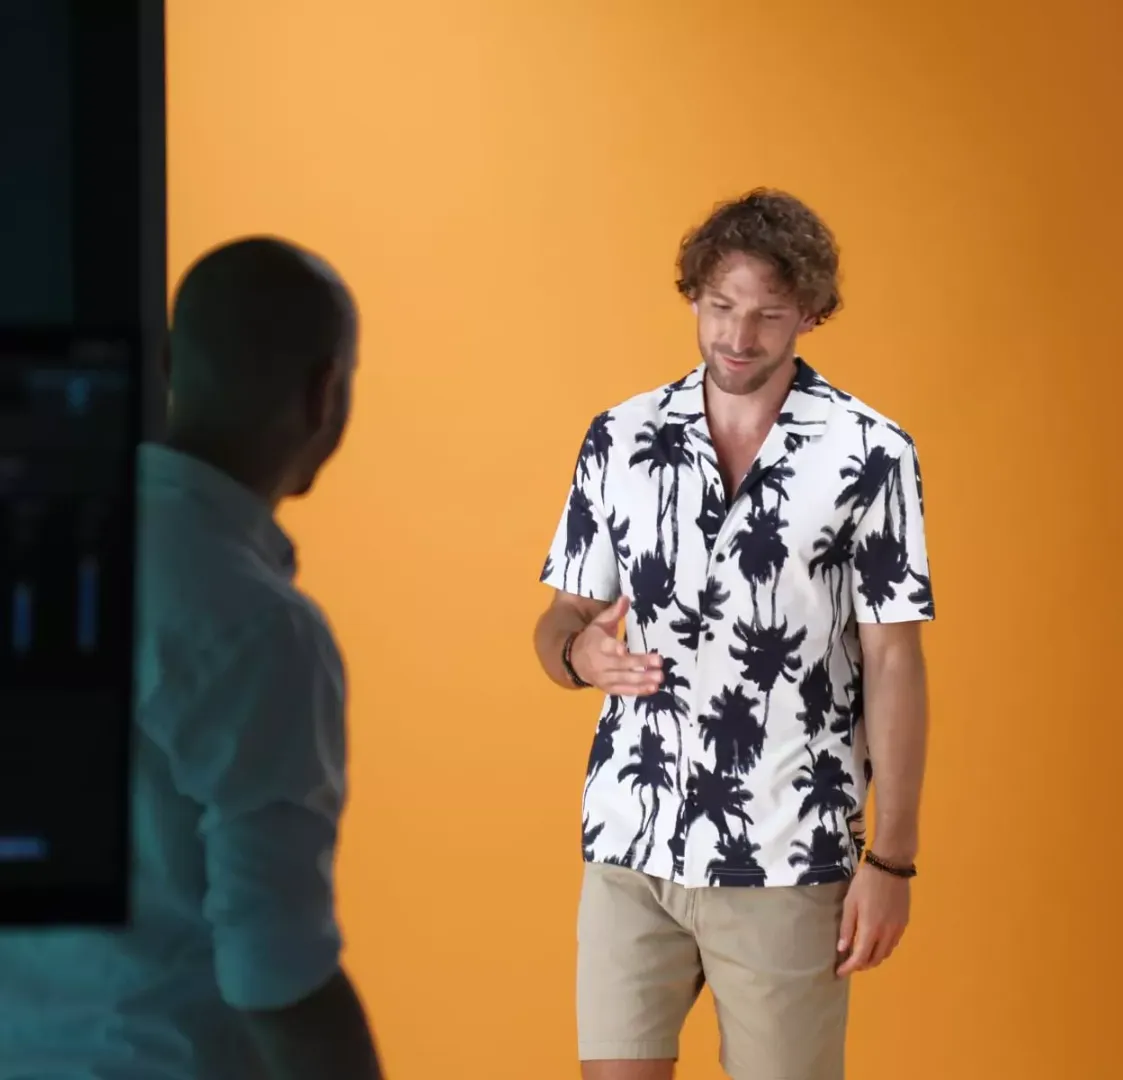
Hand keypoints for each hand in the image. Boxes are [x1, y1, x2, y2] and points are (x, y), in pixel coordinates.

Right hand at [570, 596, 662, 695]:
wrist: (574, 661)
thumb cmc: (592, 639)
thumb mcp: (599, 623)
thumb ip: (614, 612)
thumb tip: (626, 598)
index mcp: (597, 644)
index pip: (606, 646)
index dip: (614, 648)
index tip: (624, 649)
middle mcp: (600, 663)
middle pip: (621, 664)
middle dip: (640, 663)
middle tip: (659, 662)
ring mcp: (604, 678)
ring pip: (624, 679)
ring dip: (643, 679)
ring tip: (660, 677)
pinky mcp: (609, 689)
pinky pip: (624, 691)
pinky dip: (638, 691)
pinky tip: (653, 688)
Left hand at [835, 861, 910, 976]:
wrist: (890, 867)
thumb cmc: (865, 883)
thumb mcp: (850, 903)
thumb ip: (847, 927)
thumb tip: (843, 949)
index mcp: (871, 929)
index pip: (861, 958)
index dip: (850, 967)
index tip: (840, 972)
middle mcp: (887, 934)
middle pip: (875, 960)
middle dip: (862, 965)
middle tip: (850, 962)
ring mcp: (898, 929)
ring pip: (886, 953)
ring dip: (874, 958)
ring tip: (862, 953)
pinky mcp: (904, 923)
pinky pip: (894, 943)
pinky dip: (883, 948)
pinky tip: (876, 942)